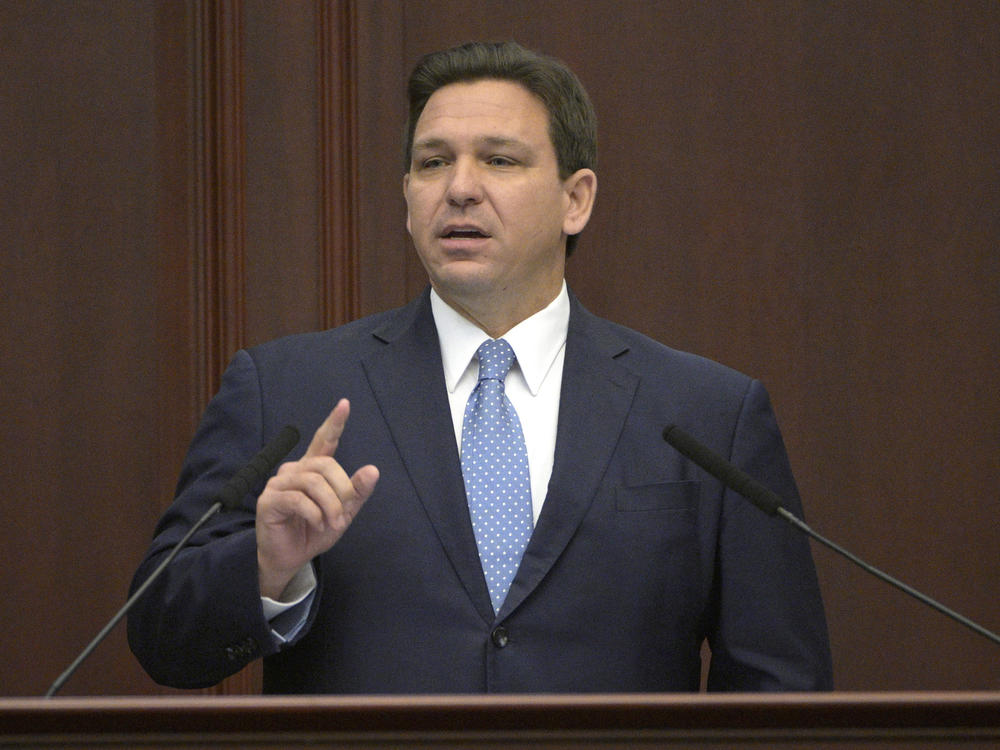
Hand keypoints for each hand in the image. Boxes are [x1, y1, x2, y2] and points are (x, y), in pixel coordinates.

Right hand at [255, 399, 378, 598]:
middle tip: (343, 515)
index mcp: (313, 469)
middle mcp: (294, 470)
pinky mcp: (268, 500)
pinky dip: (314, 514)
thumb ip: (357, 493)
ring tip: (331, 523)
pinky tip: (318, 524)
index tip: (345, 404)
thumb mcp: (343, 514)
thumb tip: (373, 470)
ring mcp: (279, 484)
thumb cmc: (315, 531)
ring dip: (330, 506)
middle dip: (342, 490)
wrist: (290, 558)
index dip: (334, 422)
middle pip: (326, 465)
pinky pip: (298, 499)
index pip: (324, 440)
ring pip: (313, 482)